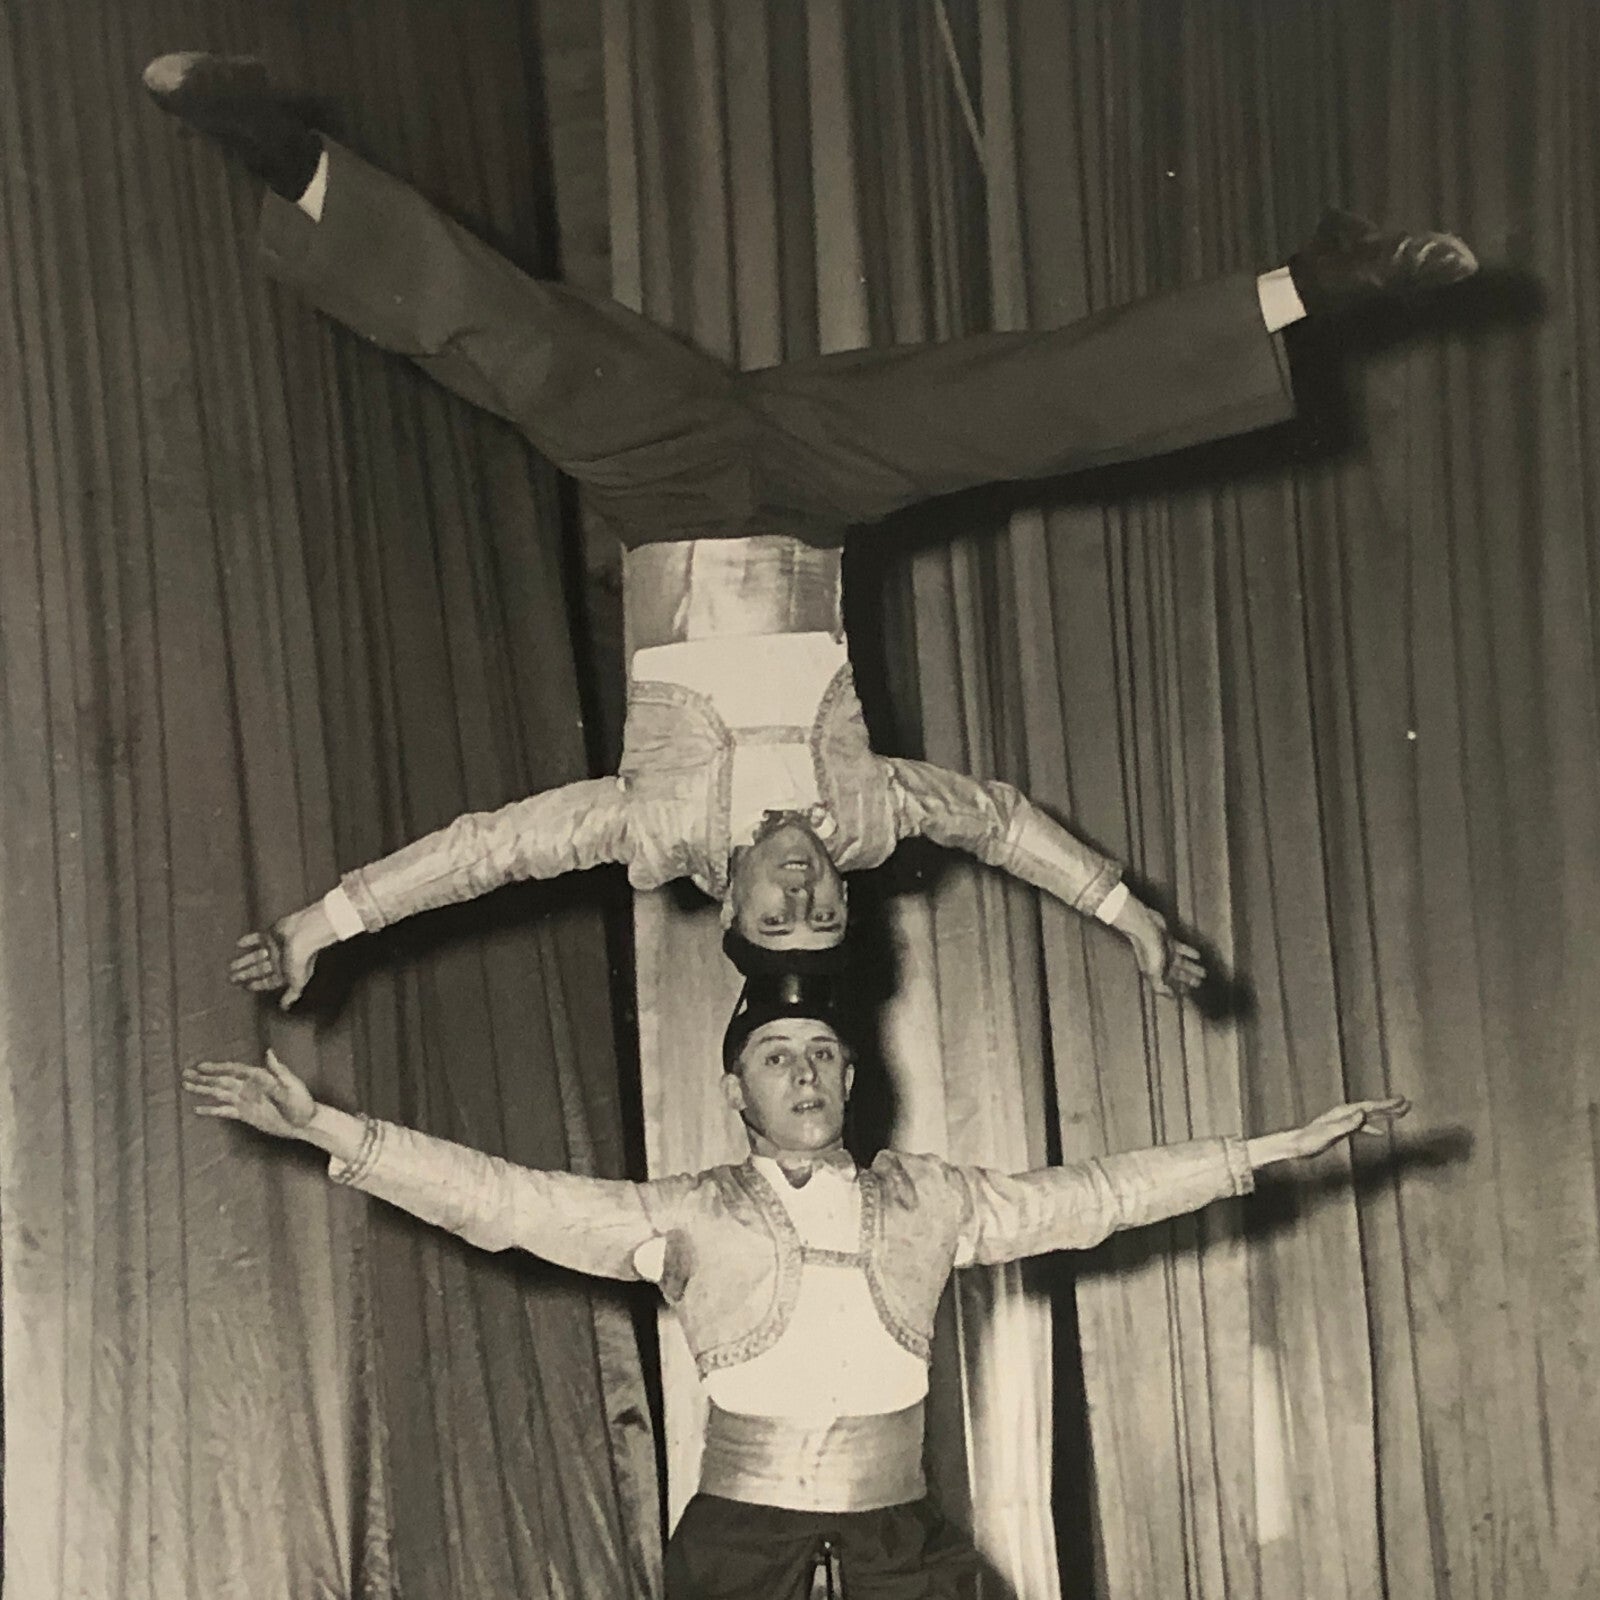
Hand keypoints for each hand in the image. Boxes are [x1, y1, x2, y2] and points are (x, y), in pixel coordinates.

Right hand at [184, 1050, 316, 1139]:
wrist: (305, 1121)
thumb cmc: (301, 1102)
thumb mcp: (291, 1086)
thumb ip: (278, 1072)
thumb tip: (269, 1053)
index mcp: (259, 1077)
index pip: (234, 1070)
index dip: (218, 1068)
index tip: (202, 1066)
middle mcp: (249, 1087)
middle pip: (222, 1080)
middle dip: (204, 1077)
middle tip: (185, 1074)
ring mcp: (246, 1100)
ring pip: (220, 1093)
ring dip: (204, 1090)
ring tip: (186, 1085)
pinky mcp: (245, 1114)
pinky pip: (225, 1111)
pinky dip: (211, 1109)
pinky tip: (198, 1109)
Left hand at [228, 909, 321, 1009]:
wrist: (303, 934)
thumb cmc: (300, 959)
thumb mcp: (297, 981)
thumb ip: (292, 993)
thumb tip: (285, 1007)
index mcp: (285, 972)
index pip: (269, 981)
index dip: (258, 984)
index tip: (246, 987)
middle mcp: (278, 960)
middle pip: (259, 969)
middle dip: (246, 974)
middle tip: (232, 978)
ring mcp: (273, 947)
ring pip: (255, 956)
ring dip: (244, 961)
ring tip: (231, 966)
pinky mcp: (270, 934)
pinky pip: (256, 939)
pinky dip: (247, 941)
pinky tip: (238, 944)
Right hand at [1114, 899, 1204, 996]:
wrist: (1144, 926)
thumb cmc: (1150, 950)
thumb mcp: (1154, 972)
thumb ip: (1161, 986)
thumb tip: (1172, 997)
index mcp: (1156, 973)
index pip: (1170, 984)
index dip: (1179, 989)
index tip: (1190, 994)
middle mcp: (1161, 964)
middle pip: (1177, 974)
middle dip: (1188, 979)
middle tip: (1200, 983)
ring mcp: (1166, 952)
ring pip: (1181, 963)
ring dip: (1192, 968)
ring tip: (1203, 972)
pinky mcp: (1169, 941)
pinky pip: (1182, 949)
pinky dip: (1189, 953)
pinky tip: (1198, 956)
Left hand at [1249, 1096, 1411, 1168]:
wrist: (1296, 1145)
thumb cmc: (1310, 1140)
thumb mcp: (1330, 1133)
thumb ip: (1347, 1124)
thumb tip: (1363, 1113)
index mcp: (1344, 1112)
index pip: (1370, 1106)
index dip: (1387, 1104)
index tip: (1402, 1100)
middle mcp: (1344, 1113)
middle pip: (1371, 1108)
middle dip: (1390, 1106)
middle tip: (1408, 1104)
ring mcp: (1343, 1121)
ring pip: (1368, 1116)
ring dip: (1384, 1116)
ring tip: (1399, 1115)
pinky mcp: (1341, 1129)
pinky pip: (1362, 1127)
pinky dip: (1373, 1128)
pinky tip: (1380, 1133)